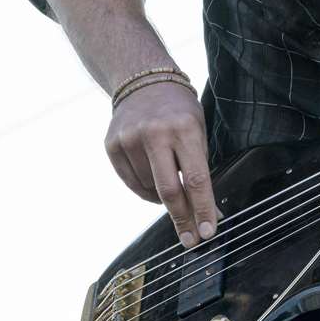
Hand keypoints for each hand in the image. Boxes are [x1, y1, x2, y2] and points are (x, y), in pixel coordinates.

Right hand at [104, 82, 217, 247]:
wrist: (142, 81)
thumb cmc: (178, 109)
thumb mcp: (198, 128)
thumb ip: (199, 167)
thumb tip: (206, 210)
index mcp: (184, 128)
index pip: (196, 178)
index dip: (202, 209)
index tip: (207, 232)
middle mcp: (155, 134)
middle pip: (169, 190)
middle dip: (182, 219)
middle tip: (190, 239)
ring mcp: (130, 140)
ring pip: (149, 189)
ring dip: (163, 198)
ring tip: (172, 186)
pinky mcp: (112, 145)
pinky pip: (131, 183)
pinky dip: (145, 190)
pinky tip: (153, 183)